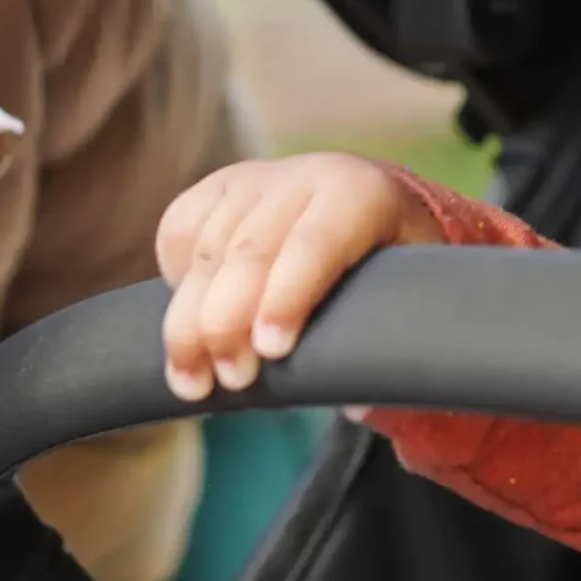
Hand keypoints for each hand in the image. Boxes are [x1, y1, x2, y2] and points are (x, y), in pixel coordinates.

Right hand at [156, 153, 444, 400]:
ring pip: (207, 247)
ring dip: (189, 320)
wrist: (364, 203)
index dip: (288, 297)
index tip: (271, 351)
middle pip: (250, 250)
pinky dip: (174, 279)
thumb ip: (388, 339)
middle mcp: (303, 176)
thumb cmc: (388, 266)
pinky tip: (185, 322)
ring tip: (191, 380)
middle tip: (230, 379)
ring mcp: (254, 178)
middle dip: (229, 321)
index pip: (315, 244)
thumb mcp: (406, 290)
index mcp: (359, 194)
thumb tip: (358, 403)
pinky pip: (178, 229)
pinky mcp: (216, 187)